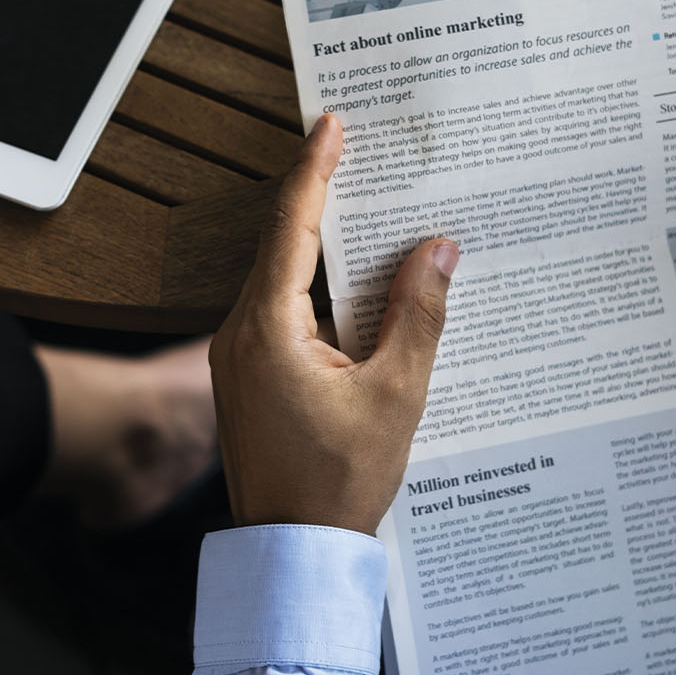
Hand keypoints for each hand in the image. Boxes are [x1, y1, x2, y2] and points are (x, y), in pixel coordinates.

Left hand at [210, 115, 458, 535]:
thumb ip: (419, 315)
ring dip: (324, 246)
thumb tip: (439, 248)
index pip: (293, 225)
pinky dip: (317, 289)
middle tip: (357, 149)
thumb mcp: (396, 395)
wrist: (293, 551)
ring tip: (370, 207)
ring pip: (283, 280)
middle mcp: (239, 333)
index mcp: (268, 328)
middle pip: (284, 245)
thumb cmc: (338, 483)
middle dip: (323, 197)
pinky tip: (358, 287)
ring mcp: (236, 357)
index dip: (316, 168)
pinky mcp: (247, 379)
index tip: (332, 122)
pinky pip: (282, 313)